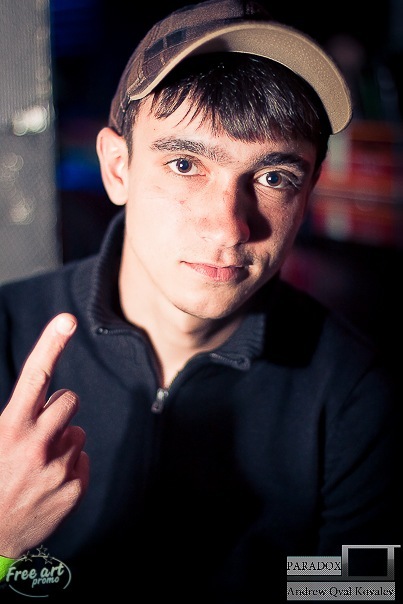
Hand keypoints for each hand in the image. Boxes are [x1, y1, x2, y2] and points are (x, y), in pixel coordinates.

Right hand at [0, 313, 88, 558]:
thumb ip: (15, 417)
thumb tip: (45, 399)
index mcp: (10, 428)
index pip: (35, 376)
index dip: (50, 344)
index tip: (66, 320)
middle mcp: (37, 444)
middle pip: (69, 399)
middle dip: (58, 408)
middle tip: (39, 430)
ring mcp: (58, 467)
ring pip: (77, 432)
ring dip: (62, 441)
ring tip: (37, 465)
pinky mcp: (74, 488)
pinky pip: (82, 460)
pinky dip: (69, 466)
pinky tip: (48, 483)